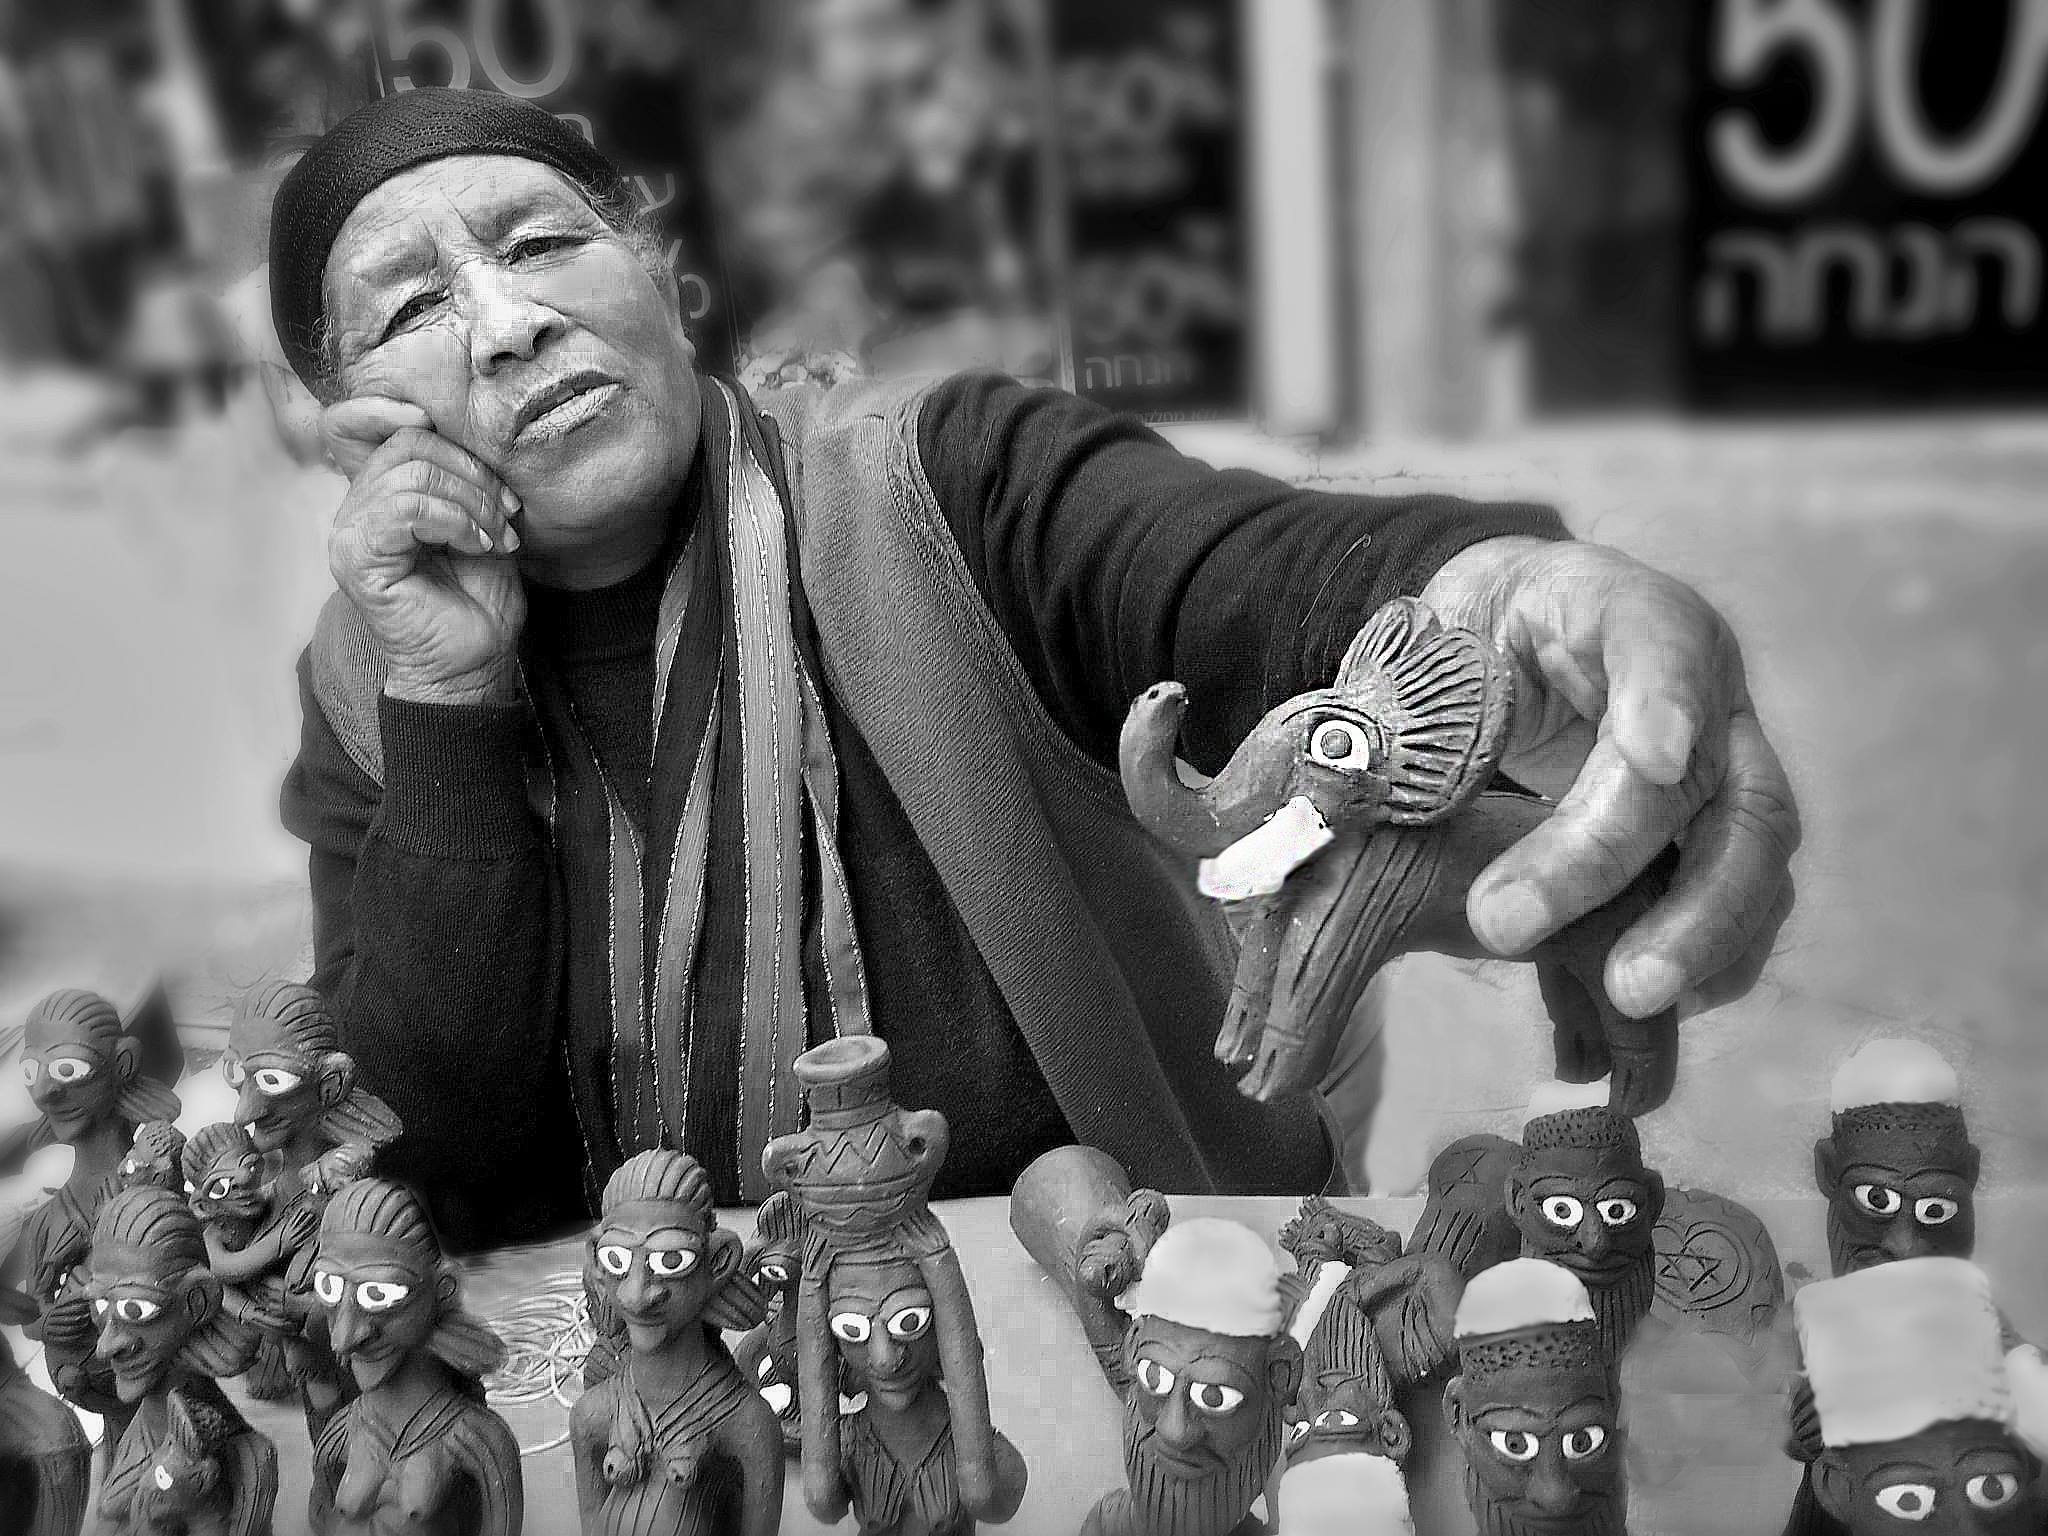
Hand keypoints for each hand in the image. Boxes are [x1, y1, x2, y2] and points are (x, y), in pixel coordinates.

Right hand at [324, 396, 526, 705]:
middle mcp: (354, 508)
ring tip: (496, 537)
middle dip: (471, 472)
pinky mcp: (356, 558)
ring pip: (411, 474)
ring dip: (471, 502)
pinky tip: (476, 546)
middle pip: (407, 444)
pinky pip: (406, 509)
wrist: (476, 660)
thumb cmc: (479, 597)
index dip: (389, 406)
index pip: (358, 424)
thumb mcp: (479, 520)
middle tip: (507, 514)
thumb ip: (461, 475)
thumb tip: (474, 430)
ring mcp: (349, 533)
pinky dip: (454, 520)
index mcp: (378, 494)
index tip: (438, 420)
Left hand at [1422, 537, 1799, 1020]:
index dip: (1666, 699)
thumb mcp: (1438, 638)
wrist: (1509, 627)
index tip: (1654, 757)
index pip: (1661, 643)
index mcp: (1630, 614)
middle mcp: (1703, 687)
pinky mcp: (1712, 824)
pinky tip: (1651, 1006)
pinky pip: (1742, 894)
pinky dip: (1711, 955)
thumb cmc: (1472, 633)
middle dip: (1682, 885)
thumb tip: (1381, 785)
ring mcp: (1722, 759)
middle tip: (1621, 972)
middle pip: (1725, 784)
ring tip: (1632, 997)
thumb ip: (1425, 702)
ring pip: (1752, 849)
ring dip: (1703, 934)